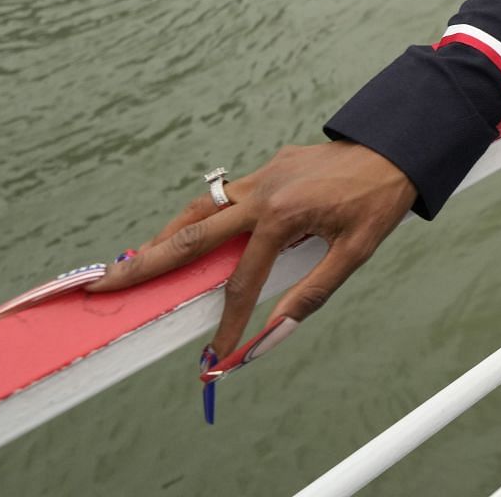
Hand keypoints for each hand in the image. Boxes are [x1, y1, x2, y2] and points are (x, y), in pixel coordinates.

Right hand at [87, 141, 415, 372]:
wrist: (397, 146)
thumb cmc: (378, 201)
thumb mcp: (354, 253)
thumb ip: (311, 294)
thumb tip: (271, 335)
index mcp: (283, 215)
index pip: (242, 280)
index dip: (227, 320)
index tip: (213, 353)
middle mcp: (262, 191)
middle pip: (191, 235)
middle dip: (146, 264)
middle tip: (103, 286)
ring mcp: (261, 175)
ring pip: (198, 209)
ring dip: (164, 237)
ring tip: (132, 265)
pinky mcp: (267, 168)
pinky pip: (219, 196)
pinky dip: (194, 217)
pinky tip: (183, 234)